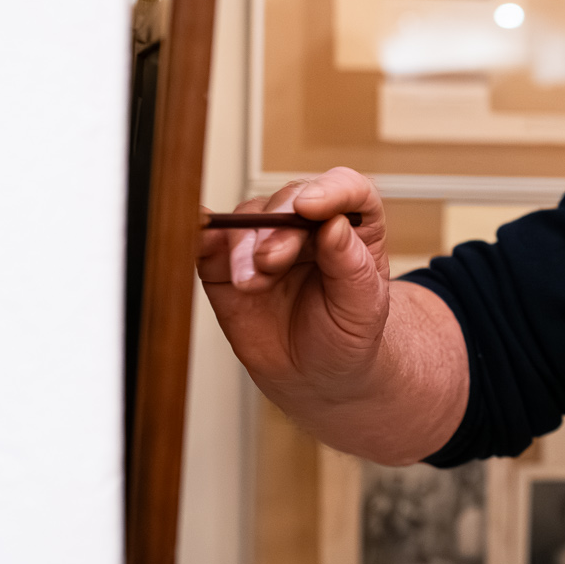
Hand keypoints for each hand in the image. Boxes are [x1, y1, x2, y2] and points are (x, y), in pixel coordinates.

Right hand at [197, 168, 391, 410]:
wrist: (314, 374)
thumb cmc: (345, 335)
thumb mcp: (363, 307)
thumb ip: (352, 266)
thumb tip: (334, 224)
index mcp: (353, 225)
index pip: (347, 189)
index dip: (329, 190)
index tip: (309, 206)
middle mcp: (307, 224)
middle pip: (289, 201)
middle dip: (277, 229)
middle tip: (270, 261)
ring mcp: (265, 239)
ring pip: (249, 218)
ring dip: (244, 245)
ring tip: (251, 283)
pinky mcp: (227, 261)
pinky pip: (208, 239)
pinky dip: (201, 236)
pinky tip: (201, 242)